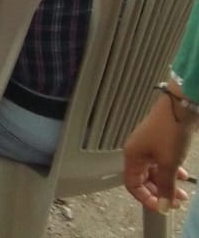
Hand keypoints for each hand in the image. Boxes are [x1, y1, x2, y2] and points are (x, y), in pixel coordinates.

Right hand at [125, 94, 192, 213]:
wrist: (180, 108)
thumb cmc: (169, 134)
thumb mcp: (169, 164)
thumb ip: (165, 187)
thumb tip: (162, 206)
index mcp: (132, 156)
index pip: (131, 184)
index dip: (145, 198)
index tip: (162, 207)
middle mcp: (137, 152)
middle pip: (144, 180)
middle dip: (160, 193)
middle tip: (177, 203)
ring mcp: (148, 147)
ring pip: (155, 172)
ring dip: (168, 184)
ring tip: (184, 194)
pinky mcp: (159, 142)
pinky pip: (161, 163)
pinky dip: (171, 172)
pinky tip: (183, 176)